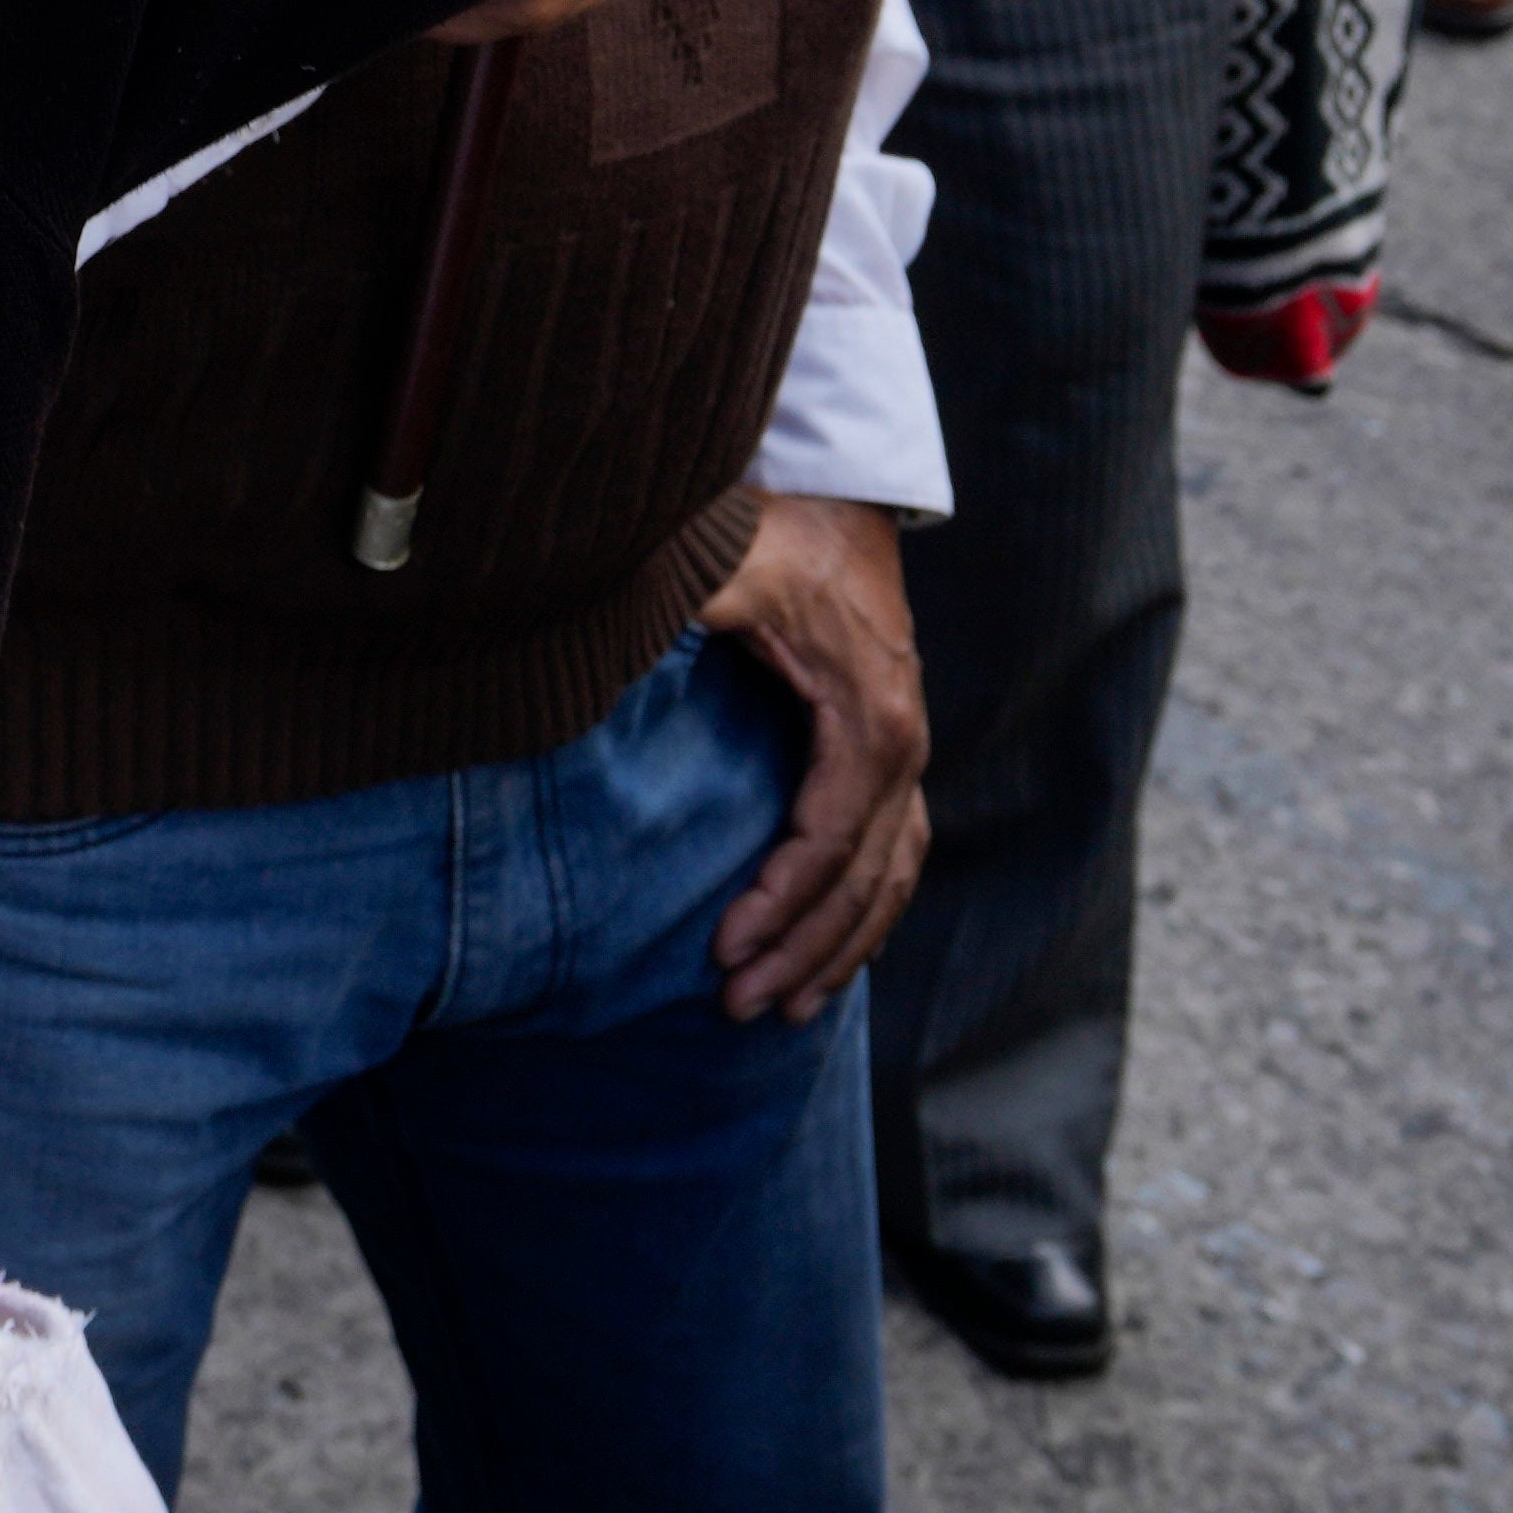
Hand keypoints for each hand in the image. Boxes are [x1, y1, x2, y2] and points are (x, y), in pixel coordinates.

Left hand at [701, 491, 931, 1014]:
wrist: (841, 502)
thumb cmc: (778, 535)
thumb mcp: (730, 559)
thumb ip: (685, 593)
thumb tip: (607, 630)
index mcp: (868, 715)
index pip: (828, 837)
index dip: (779, 900)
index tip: (721, 948)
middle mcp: (902, 746)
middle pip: (862, 878)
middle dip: (804, 950)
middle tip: (739, 1005)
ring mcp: (905, 755)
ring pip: (888, 880)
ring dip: (841, 951)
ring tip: (788, 1011)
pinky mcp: (891, 757)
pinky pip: (895, 858)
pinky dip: (868, 916)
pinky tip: (833, 963)